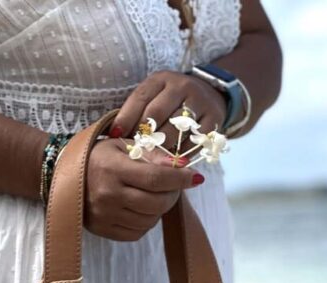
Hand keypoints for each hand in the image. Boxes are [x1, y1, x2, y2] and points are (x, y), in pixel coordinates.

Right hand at [84, 137, 203, 241]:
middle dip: (173, 195)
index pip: (155, 178)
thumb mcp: (123, 145)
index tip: (195, 177)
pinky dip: (147, 222)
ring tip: (156, 196)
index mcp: (113, 168)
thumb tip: (181, 165)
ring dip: (160, 209)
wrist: (64, 177)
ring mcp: (105, 216)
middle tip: (175, 186)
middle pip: (156, 203)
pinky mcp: (104, 230)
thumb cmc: (99, 157)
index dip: (180, 179)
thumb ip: (152, 154)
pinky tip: (142, 208)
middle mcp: (108, 195)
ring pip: (150, 220)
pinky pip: (137, 232)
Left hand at [108, 70, 227, 149]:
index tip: (116, 135)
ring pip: (174, 129)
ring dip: (160, 147)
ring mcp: (199, 101)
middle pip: (156, 114)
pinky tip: (172, 160)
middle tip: (135, 152)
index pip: (141, 97)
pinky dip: (180, 153)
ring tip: (150, 159)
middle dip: (142, 135)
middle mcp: (182, 86)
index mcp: (162, 79)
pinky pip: (193, 141)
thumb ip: (137, 111)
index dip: (126, 117)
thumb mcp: (155, 97)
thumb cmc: (172, 102)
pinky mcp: (213, 118)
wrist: (211, 95)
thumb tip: (113, 134)